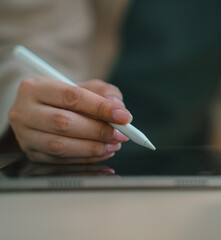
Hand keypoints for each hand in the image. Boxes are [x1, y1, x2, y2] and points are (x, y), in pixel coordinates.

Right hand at [8, 78, 131, 163]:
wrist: (43, 108)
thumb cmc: (67, 97)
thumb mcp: (85, 86)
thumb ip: (104, 93)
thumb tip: (119, 108)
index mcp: (35, 87)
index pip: (72, 97)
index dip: (100, 108)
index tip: (124, 116)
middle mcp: (24, 111)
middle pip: (63, 123)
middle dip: (98, 131)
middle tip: (121, 134)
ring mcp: (25, 135)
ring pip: (59, 146)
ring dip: (92, 148)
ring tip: (114, 144)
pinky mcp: (32, 153)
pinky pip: (61, 160)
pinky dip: (86, 158)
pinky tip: (103, 152)